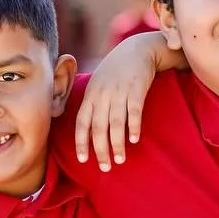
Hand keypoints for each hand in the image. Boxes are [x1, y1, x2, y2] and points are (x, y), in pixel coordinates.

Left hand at [74, 31, 178, 171]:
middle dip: (100, 150)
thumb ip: (92, 103)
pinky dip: (133, 127)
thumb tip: (87, 128)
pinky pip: (134, 112)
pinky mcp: (137, 90)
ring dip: (117, 144)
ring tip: (120, 160)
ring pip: (115, 123)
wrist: (137, 50)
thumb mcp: (98, 83)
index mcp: (91, 95)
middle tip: (104, 167)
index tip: (83, 159)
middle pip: (98, 127)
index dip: (81, 142)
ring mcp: (119, 92)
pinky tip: (134, 140)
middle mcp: (103, 95)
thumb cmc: (116, 70)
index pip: (82, 122)